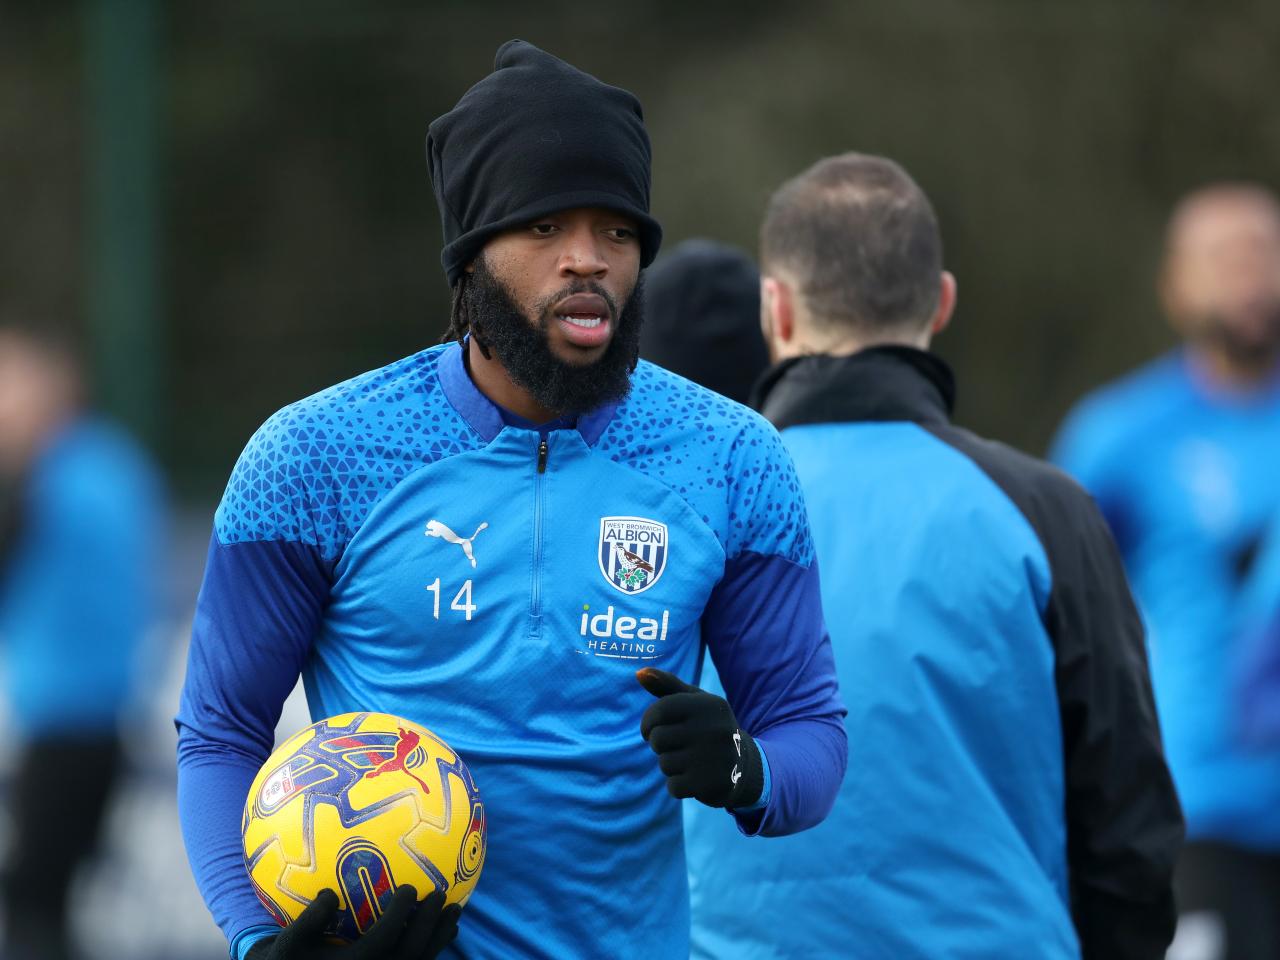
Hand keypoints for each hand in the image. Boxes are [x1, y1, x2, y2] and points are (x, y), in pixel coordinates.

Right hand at [246, 886, 459, 959]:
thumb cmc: (289, 959)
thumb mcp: (289, 941)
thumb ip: (309, 920)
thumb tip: (329, 894)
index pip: (382, 941)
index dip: (398, 915)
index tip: (408, 888)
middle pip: (411, 954)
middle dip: (429, 925)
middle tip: (440, 896)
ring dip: (441, 938)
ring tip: (455, 912)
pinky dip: (435, 949)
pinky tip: (446, 931)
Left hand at [637, 668, 763, 808]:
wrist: (742, 765)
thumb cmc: (707, 727)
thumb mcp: (693, 701)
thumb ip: (666, 685)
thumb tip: (639, 673)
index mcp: (709, 705)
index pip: (660, 711)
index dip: (648, 722)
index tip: (651, 729)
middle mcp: (715, 729)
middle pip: (658, 739)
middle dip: (660, 745)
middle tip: (679, 746)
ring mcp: (715, 757)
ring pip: (665, 764)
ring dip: (671, 766)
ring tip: (690, 761)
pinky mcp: (712, 784)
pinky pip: (674, 787)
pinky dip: (678, 785)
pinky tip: (695, 779)